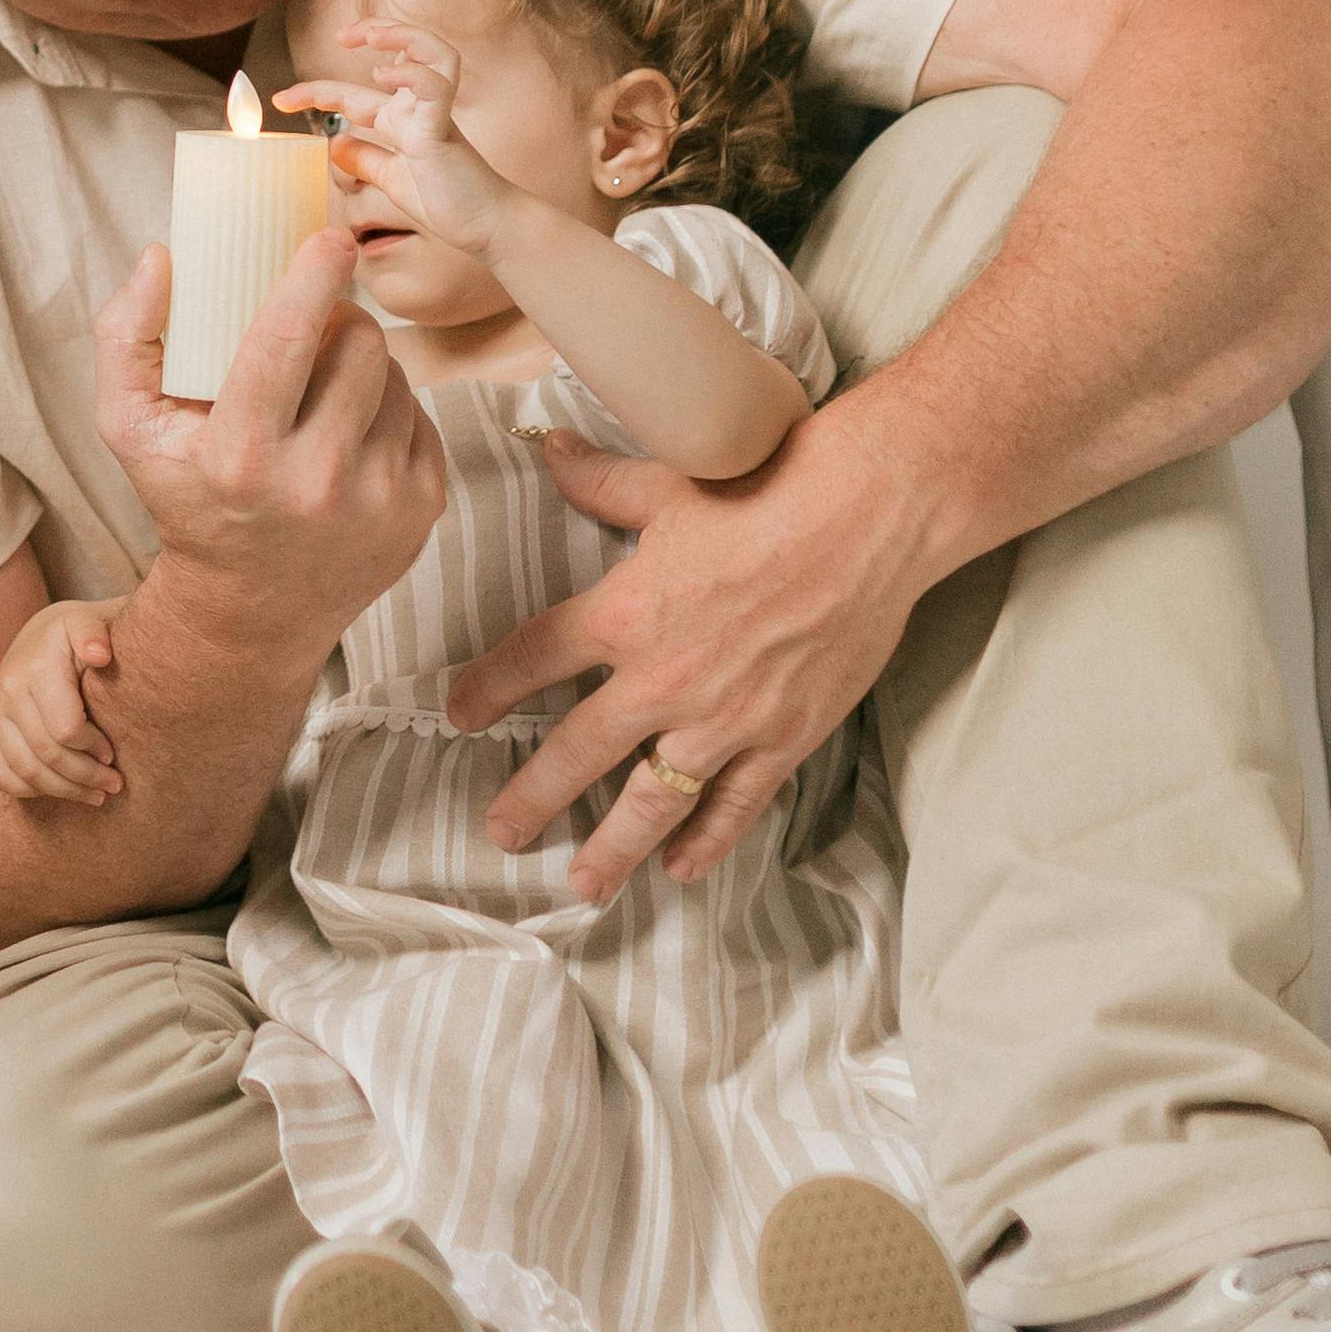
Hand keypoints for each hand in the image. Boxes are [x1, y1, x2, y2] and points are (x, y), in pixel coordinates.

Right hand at [0, 604, 122, 809]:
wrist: (41, 634)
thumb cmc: (77, 636)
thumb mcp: (89, 623)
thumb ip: (94, 634)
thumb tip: (99, 655)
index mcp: (35, 668)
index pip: (66, 730)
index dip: (94, 750)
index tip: (114, 755)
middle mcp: (6, 691)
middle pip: (47, 755)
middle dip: (85, 777)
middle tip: (114, 784)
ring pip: (24, 771)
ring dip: (63, 791)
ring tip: (94, 794)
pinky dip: (28, 789)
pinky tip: (56, 788)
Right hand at [92, 222, 446, 637]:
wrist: (251, 608)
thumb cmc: (188, 498)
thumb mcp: (129, 426)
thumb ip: (125, 335)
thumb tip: (163, 255)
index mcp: (240, 457)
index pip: (287, 341)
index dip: (312, 276)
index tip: (329, 237)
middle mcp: (316, 484)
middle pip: (358, 343)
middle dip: (338, 320)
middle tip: (312, 332)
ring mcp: (379, 501)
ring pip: (396, 374)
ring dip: (364, 364)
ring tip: (324, 393)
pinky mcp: (422, 509)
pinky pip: (420, 416)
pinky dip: (388, 410)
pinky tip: (351, 435)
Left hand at [290, 32, 513, 258]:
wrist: (486, 226)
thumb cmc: (447, 200)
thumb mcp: (390, 178)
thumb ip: (366, 159)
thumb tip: (334, 145)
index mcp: (403, 119)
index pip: (354, 92)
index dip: (315, 91)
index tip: (281, 99)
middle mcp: (419, 108)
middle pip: (404, 48)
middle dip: (371, 30)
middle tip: (341, 34)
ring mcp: (434, 114)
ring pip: (432, 52)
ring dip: (402, 36)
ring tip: (372, 36)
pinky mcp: (444, 130)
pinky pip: (435, 88)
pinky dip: (412, 74)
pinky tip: (387, 76)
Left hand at [448, 411, 918, 893]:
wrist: (869, 516)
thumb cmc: (769, 488)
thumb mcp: (669, 482)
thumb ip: (601, 481)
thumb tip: (551, 448)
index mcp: (625, 613)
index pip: (534, 658)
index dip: (491, 687)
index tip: (461, 714)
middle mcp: (663, 678)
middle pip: (578, 752)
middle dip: (533, 796)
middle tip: (502, 830)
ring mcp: (724, 717)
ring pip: (652, 801)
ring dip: (612, 848)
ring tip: (582, 883)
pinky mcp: (783, 737)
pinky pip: (736, 804)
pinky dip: (708, 841)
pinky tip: (681, 868)